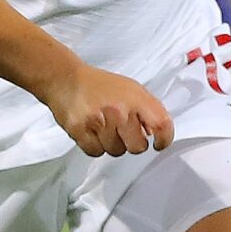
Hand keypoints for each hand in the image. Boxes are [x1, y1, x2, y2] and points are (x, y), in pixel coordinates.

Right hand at [44, 64, 172, 156]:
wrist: (65, 79)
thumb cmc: (99, 85)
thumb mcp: (130, 89)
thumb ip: (147, 109)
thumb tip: (156, 132)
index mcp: (135, 97)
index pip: (161, 124)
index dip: (164, 139)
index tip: (159, 144)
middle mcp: (119, 110)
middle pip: (137, 147)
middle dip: (132, 143)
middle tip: (122, 131)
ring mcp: (99, 121)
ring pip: (116, 151)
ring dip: (111, 143)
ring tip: (103, 126)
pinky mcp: (81, 131)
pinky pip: (96, 152)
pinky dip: (94, 146)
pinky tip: (91, 130)